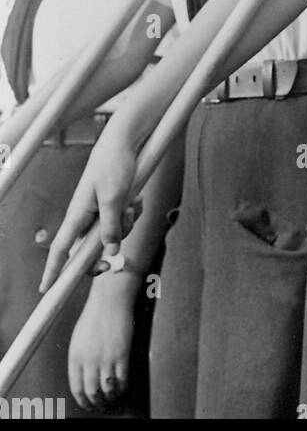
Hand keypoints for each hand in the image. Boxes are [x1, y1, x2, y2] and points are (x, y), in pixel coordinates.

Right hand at [40, 122, 141, 291]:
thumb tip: (110, 250)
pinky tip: (137, 199)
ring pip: (112, 234)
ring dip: (126, 225)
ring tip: (132, 205)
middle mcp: (86, 216)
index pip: (60, 248)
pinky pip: (123, 221)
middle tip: (111, 263)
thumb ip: (111, 226)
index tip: (47, 288)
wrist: (125, 142)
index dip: (53, 269)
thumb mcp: (115, 198)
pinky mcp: (113, 205)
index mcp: (78, 215)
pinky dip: (132, 214)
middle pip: (91, 248)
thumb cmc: (114, 165)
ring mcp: (100, 211)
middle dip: (105, 251)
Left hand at [68, 279, 137, 411]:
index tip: (89, 404)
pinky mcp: (121, 354)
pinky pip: (122, 379)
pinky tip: (124, 387)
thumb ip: (80, 358)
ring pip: (107, 389)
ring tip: (114, 398)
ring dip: (111, 397)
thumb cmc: (96, 314)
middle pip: (92, 392)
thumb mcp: (79, 337)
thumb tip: (84, 376)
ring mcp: (105, 357)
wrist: (110, 298)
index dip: (83, 400)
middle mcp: (88, 360)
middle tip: (103, 405)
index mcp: (75, 356)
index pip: (76, 388)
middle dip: (98, 403)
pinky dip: (123, 387)